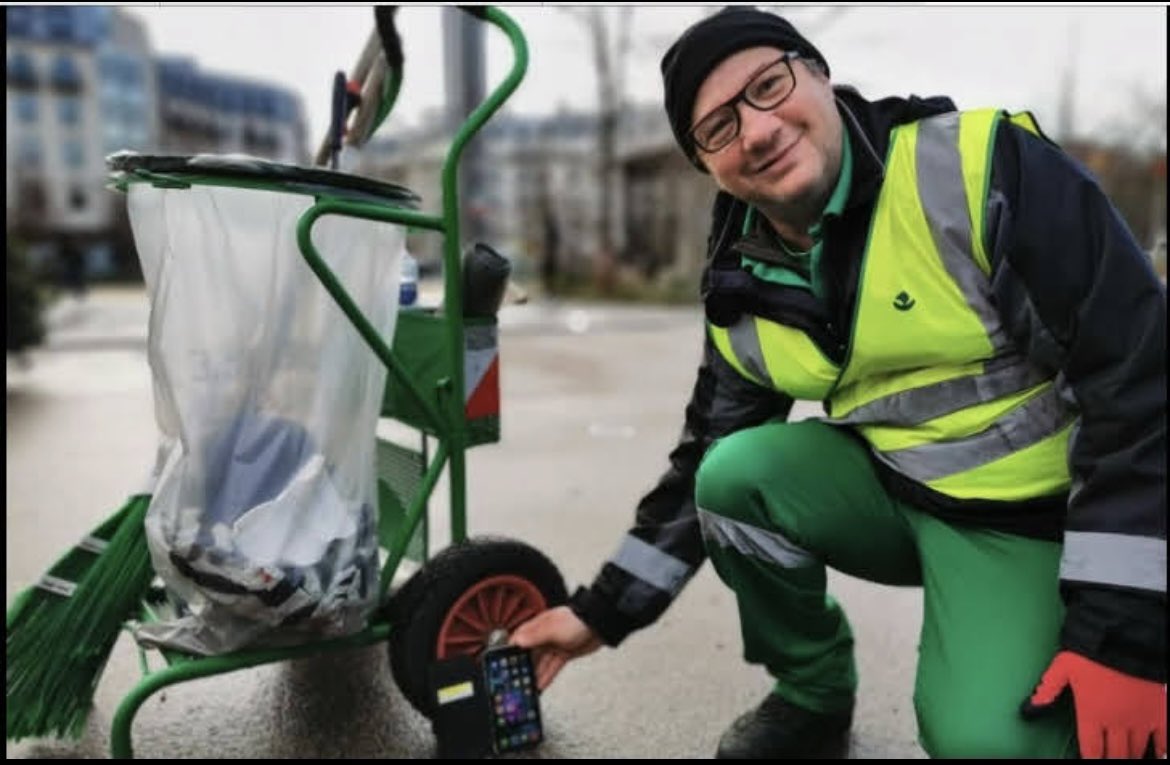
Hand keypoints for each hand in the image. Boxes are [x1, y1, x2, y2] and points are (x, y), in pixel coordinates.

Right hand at [509, 606, 602, 690]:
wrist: (600, 625)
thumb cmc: (577, 620)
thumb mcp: (553, 628)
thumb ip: (535, 635)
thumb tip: (517, 641)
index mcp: (537, 627)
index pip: (519, 640)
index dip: (511, 652)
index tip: (503, 665)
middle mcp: (543, 636)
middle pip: (528, 654)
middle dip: (521, 667)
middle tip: (514, 681)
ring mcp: (553, 646)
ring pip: (540, 663)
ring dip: (533, 675)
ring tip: (526, 687)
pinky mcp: (563, 654)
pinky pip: (551, 668)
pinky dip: (546, 677)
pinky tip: (539, 686)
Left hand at [1021, 650, 1166, 758]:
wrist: (1127, 638)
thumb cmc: (1092, 651)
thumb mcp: (1063, 666)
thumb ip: (1047, 689)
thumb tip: (1029, 708)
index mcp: (1092, 714)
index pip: (1091, 748)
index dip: (1090, 758)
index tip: (1089, 760)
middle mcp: (1117, 722)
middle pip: (1115, 754)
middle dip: (1111, 759)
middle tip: (1108, 758)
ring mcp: (1140, 720)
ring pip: (1137, 750)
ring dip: (1131, 755)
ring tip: (1125, 756)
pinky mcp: (1159, 712)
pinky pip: (1163, 740)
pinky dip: (1160, 749)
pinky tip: (1156, 753)